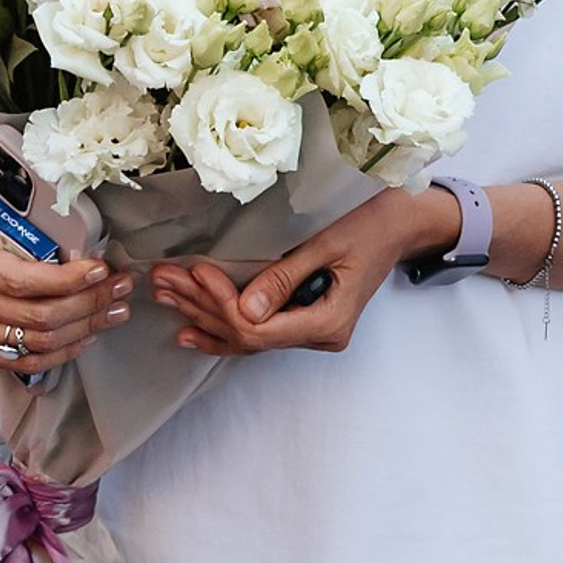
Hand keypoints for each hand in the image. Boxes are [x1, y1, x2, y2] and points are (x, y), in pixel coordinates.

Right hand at [0, 175, 131, 368]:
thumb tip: (10, 170)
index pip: (24, 281)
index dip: (67, 279)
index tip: (98, 266)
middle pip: (42, 316)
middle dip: (91, 303)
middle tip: (122, 286)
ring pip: (40, 343)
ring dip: (86, 329)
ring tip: (116, 311)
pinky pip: (26, 362)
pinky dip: (61, 353)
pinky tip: (86, 337)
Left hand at [149, 183, 447, 356]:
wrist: (402, 226)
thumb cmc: (371, 225)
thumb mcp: (328, 245)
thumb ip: (286, 278)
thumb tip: (244, 310)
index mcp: (328, 323)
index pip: (259, 328)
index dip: (222, 303)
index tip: (196, 271)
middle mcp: (319, 336)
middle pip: (247, 335)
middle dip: (201, 307)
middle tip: (161, 281)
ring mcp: (312, 333)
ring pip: (247, 337)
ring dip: (204, 316)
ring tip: (164, 298)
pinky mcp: (305, 322)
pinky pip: (259, 334)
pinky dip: (224, 329)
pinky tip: (191, 331)